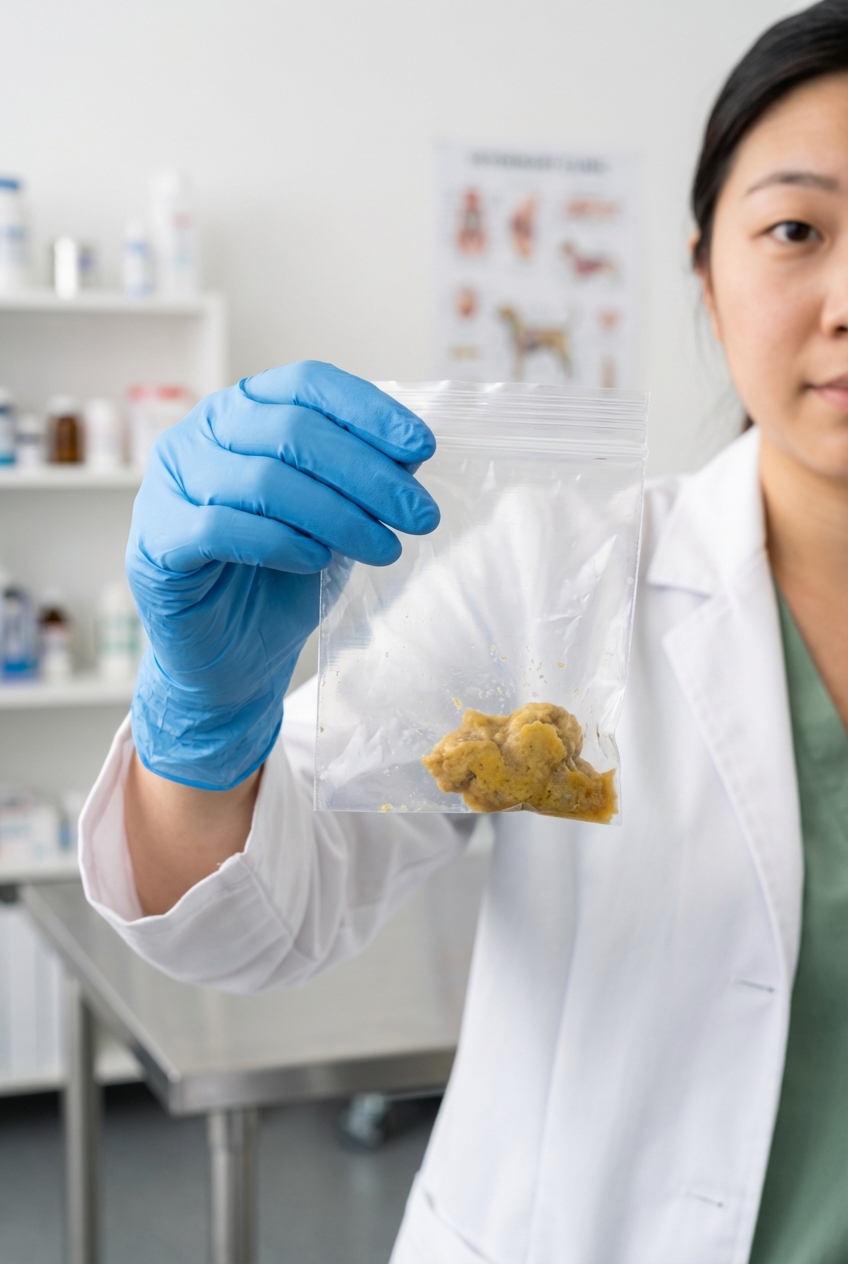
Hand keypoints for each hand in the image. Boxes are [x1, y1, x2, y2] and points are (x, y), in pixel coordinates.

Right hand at [127, 361, 438, 790]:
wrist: (232, 658)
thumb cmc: (281, 577)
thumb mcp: (335, 518)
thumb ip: (362, 479)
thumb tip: (411, 451)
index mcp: (240, 411)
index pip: (306, 383)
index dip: (367, 410)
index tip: (422, 447)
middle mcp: (197, 435)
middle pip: (292, 431)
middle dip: (368, 474)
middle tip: (421, 513)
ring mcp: (167, 486)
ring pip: (263, 481)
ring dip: (338, 516)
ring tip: (385, 548)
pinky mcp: (155, 542)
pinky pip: (220, 529)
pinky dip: (280, 543)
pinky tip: (318, 562)